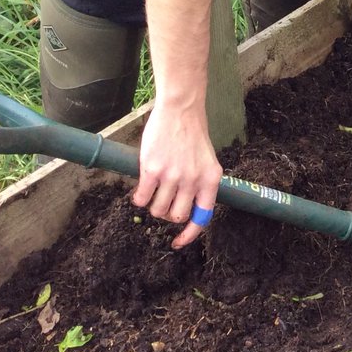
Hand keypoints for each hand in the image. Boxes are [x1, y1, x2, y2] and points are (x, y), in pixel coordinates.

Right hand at [132, 100, 221, 248]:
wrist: (181, 109)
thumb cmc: (192, 134)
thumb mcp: (207, 160)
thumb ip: (200, 183)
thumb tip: (187, 209)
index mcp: (211, 179)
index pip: (203, 216)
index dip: (190, 234)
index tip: (179, 243)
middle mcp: (193, 180)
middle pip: (177, 216)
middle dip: (168, 214)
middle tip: (164, 202)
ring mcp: (172, 176)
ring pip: (158, 210)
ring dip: (153, 205)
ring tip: (154, 190)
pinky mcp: (152, 170)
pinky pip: (142, 199)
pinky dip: (140, 198)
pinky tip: (142, 188)